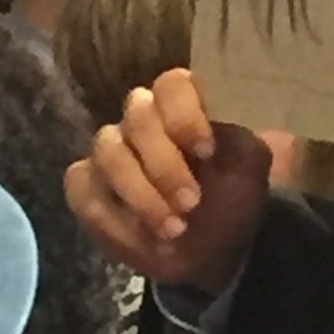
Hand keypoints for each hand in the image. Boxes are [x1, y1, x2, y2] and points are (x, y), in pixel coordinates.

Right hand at [65, 68, 272, 290]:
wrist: (214, 249)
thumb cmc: (231, 199)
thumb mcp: (250, 170)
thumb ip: (237, 144)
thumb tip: (213, 139)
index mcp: (182, 108)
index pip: (172, 85)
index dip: (184, 115)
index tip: (207, 153)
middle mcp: (140, 122)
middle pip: (138, 118)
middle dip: (165, 166)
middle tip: (192, 203)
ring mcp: (109, 153)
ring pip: (109, 154)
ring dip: (142, 196)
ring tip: (174, 229)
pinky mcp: (87, 187)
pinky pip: (84, 191)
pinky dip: (114, 221)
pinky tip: (144, 241)